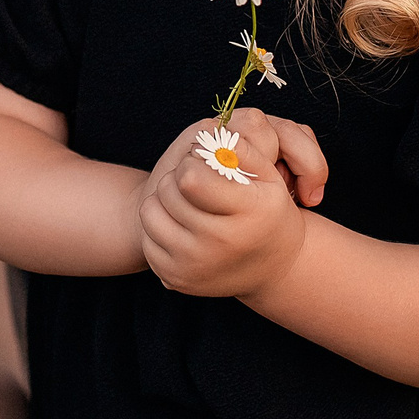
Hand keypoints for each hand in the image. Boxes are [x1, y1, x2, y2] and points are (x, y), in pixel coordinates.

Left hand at [139, 109, 325, 298]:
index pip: (191, 178)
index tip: (204, 167)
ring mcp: (198, 264)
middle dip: (178, 179)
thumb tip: (211, 140)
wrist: (271, 268)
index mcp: (251, 211)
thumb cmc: (266, 212)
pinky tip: (182, 229)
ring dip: (164, 201)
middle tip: (196, 186)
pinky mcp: (176, 278)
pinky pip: (147, 238)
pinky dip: (160, 228)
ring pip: (151, 212)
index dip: (193, 164)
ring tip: (187, 204)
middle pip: (169, 191)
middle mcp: (225, 242)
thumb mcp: (269, 177)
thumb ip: (243, 149)